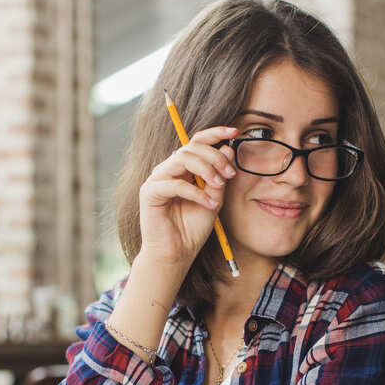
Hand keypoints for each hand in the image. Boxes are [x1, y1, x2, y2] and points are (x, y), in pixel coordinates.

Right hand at [137, 126, 238, 266]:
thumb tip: (227, 148)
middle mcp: (168, 169)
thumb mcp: (214, 198)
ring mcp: (157, 179)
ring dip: (206, 169)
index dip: (215, 133)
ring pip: (182, 158)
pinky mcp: (150, 193)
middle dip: (215, 157)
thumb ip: (219, 176)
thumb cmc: (192, 228)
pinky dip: (196, 192)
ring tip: (219, 186)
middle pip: (191, 147)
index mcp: (183, 168)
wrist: (176, 253)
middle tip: (230, 174)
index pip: (197, 142)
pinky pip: (175, 184)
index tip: (235, 131)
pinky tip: (208, 204)